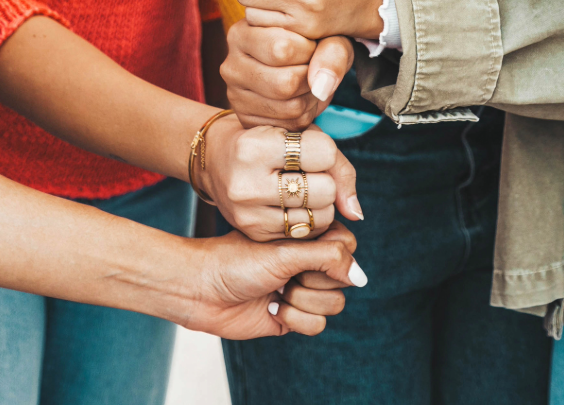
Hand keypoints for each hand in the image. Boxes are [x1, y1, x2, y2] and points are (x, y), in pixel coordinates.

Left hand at [183, 224, 363, 338]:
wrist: (202, 290)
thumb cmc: (236, 261)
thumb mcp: (285, 252)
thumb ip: (329, 258)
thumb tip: (361, 277)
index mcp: (309, 236)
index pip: (348, 246)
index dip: (332, 256)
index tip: (303, 254)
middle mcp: (309, 263)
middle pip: (344, 280)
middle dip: (312, 281)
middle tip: (284, 274)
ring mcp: (302, 291)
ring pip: (334, 305)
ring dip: (301, 302)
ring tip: (275, 291)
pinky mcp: (294, 317)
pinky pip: (318, 325)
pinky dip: (293, 320)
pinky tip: (270, 308)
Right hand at [199, 115, 360, 240]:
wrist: (217, 159)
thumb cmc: (265, 140)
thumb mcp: (295, 133)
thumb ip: (336, 164)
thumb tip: (355, 213)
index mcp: (254, 147)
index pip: (324, 153)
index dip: (325, 151)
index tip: (308, 148)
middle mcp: (246, 183)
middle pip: (326, 190)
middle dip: (325, 180)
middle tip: (305, 171)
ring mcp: (248, 213)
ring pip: (319, 217)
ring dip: (320, 204)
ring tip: (300, 187)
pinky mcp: (253, 232)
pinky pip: (305, 233)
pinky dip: (308, 219)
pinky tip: (291, 204)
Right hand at [221, 22, 354, 130]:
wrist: (295, 64)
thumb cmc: (311, 42)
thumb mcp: (326, 36)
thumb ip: (331, 52)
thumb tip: (321, 87)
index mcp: (241, 33)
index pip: (283, 48)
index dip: (310, 51)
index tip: (311, 45)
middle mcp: (230, 65)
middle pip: (286, 83)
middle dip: (312, 78)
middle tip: (314, 67)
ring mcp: (235, 96)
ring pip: (291, 107)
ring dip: (312, 97)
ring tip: (310, 81)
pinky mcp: (247, 119)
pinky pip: (290, 125)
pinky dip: (307, 114)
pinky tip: (302, 97)